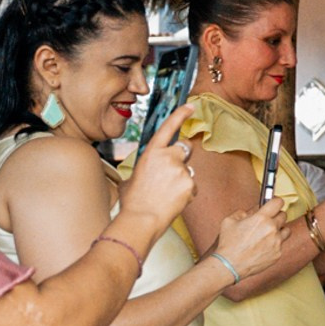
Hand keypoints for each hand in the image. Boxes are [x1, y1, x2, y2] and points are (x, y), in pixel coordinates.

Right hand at [117, 106, 198, 226]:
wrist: (141, 219)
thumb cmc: (133, 201)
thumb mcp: (132, 177)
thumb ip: (145, 168)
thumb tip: (146, 173)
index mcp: (151, 153)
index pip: (168, 128)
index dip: (180, 115)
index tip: (191, 106)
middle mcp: (168, 157)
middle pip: (186, 148)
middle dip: (182, 157)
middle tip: (171, 174)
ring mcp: (181, 170)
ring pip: (189, 170)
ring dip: (181, 180)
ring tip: (166, 194)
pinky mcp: (190, 184)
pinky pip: (192, 186)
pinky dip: (186, 194)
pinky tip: (173, 202)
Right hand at [213, 200, 294, 277]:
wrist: (230, 265)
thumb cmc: (228, 243)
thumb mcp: (229, 221)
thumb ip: (243, 212)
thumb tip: (254, 209)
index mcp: (261, 218)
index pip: (278, 202)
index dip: (275, 201)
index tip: (273, 202)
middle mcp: (272, 229)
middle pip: (283, 215)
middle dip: (275, 215)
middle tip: (267, 219)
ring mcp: (276, 242)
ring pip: (286, 230)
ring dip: (279, 229)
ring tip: (268, 233)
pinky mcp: (278, 254)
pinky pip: (280, 244)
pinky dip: (274, 244)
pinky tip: (263, 246)